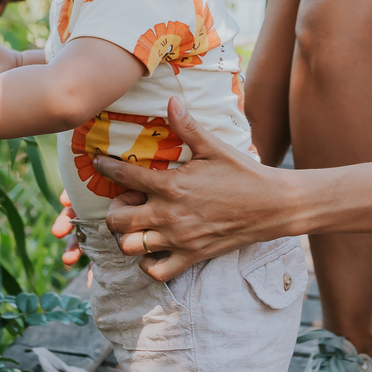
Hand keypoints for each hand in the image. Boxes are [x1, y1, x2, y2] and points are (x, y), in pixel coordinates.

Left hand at [96, 97, 289, 280]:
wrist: (273, 205)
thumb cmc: (243, 173)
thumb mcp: (214, 147)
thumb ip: (188, 126)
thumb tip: (170, 100)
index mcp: (172, 185)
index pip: (124, 176)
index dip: (105, 167)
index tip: (98, 163)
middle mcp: (169, 216)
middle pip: (116, 221)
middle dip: (113, 210)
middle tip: (126, 201)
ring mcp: (178, 240)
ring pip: (129, 247)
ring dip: (127, 236)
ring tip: (137, 224)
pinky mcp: (190, 257)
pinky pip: (155, 271)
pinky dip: (148, 263)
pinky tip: (153, 248)